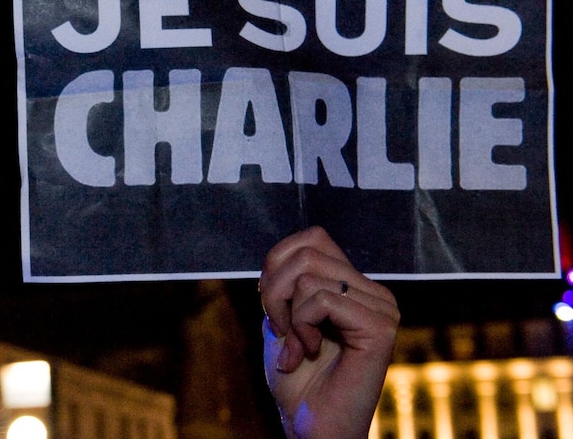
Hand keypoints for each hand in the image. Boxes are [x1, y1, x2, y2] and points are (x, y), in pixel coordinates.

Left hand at [259, 226, 398, 438]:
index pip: (313, 237)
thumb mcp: (282, 319)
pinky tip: (310, 352)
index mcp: (355, 286)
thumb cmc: (297, 380)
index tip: (274, 308)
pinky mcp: (380, 326)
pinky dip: (301, 325)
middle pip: (307, 251)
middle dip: (275, 291)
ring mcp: (382, 307)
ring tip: (297, 347)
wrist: (312, 425)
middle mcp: (374, 292)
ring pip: (308, 274)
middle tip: (281, 330)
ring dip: (287, 314)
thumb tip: (281, 254)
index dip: (277, 266)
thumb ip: (286, 283)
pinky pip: (320, 299)